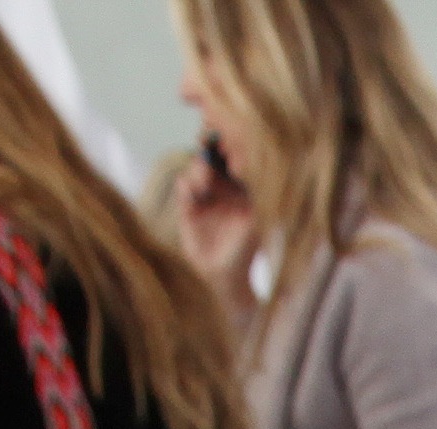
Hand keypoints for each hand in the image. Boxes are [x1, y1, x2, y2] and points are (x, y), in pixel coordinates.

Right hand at [171, 143, 259, 300]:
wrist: (224, 277)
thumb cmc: (245, 251)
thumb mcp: (252, 220)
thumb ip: (250, 193)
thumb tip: (245, 164)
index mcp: (243, 190)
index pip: (235, 160)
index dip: (229, 149)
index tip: (226, 144)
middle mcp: (224, 190)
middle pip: (213, 159)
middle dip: (209, 152)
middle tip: (207, 149)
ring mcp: (205, 197)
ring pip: (197, 170)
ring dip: (198, 170)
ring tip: (202, 179)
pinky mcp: (189, 209)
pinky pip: (184, 188)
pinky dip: (186, 187)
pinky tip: (190, 193)